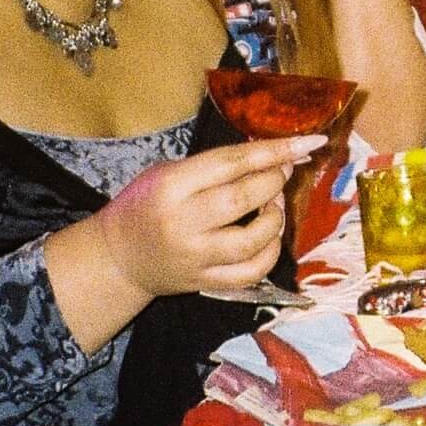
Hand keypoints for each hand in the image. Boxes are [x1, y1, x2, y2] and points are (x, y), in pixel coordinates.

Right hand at [92, 134, 323, 297]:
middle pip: (244, 199)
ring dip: (276, 218)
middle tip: (283, 172)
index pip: (232, 163)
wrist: (117, 257)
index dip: (274, 151)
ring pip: (253, 239)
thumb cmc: (146, 204)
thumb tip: (275, 154)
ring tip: (273, 205)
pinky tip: (269, 237)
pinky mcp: (204, 282)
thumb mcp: (169, 172)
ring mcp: (194, 257)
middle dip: (275, 181)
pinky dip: (271, 252)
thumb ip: (217, 165)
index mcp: (171, 186)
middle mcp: (182, 223)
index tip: (308, 142)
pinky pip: (251, 271)